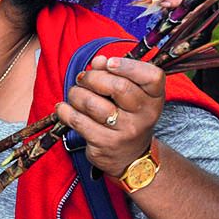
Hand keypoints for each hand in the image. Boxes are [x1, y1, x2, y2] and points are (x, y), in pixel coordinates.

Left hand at [55, 54, 167, 179]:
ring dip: (76, 94)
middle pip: (118, 87)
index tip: (109, 63)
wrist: (130, 156)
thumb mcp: (131, 94)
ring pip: (93, 104)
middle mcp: (145, 115)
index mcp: (155, 98)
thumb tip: (99, 61)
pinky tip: (63, 108)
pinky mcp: (105, 144)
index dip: (128, 65)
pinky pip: (79, 122)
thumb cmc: (127, 116)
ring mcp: (126, 131)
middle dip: (92, 78)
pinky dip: (66, 111)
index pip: (151, 76)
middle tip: (83, 78)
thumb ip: (115, 73)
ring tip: (75, 94)